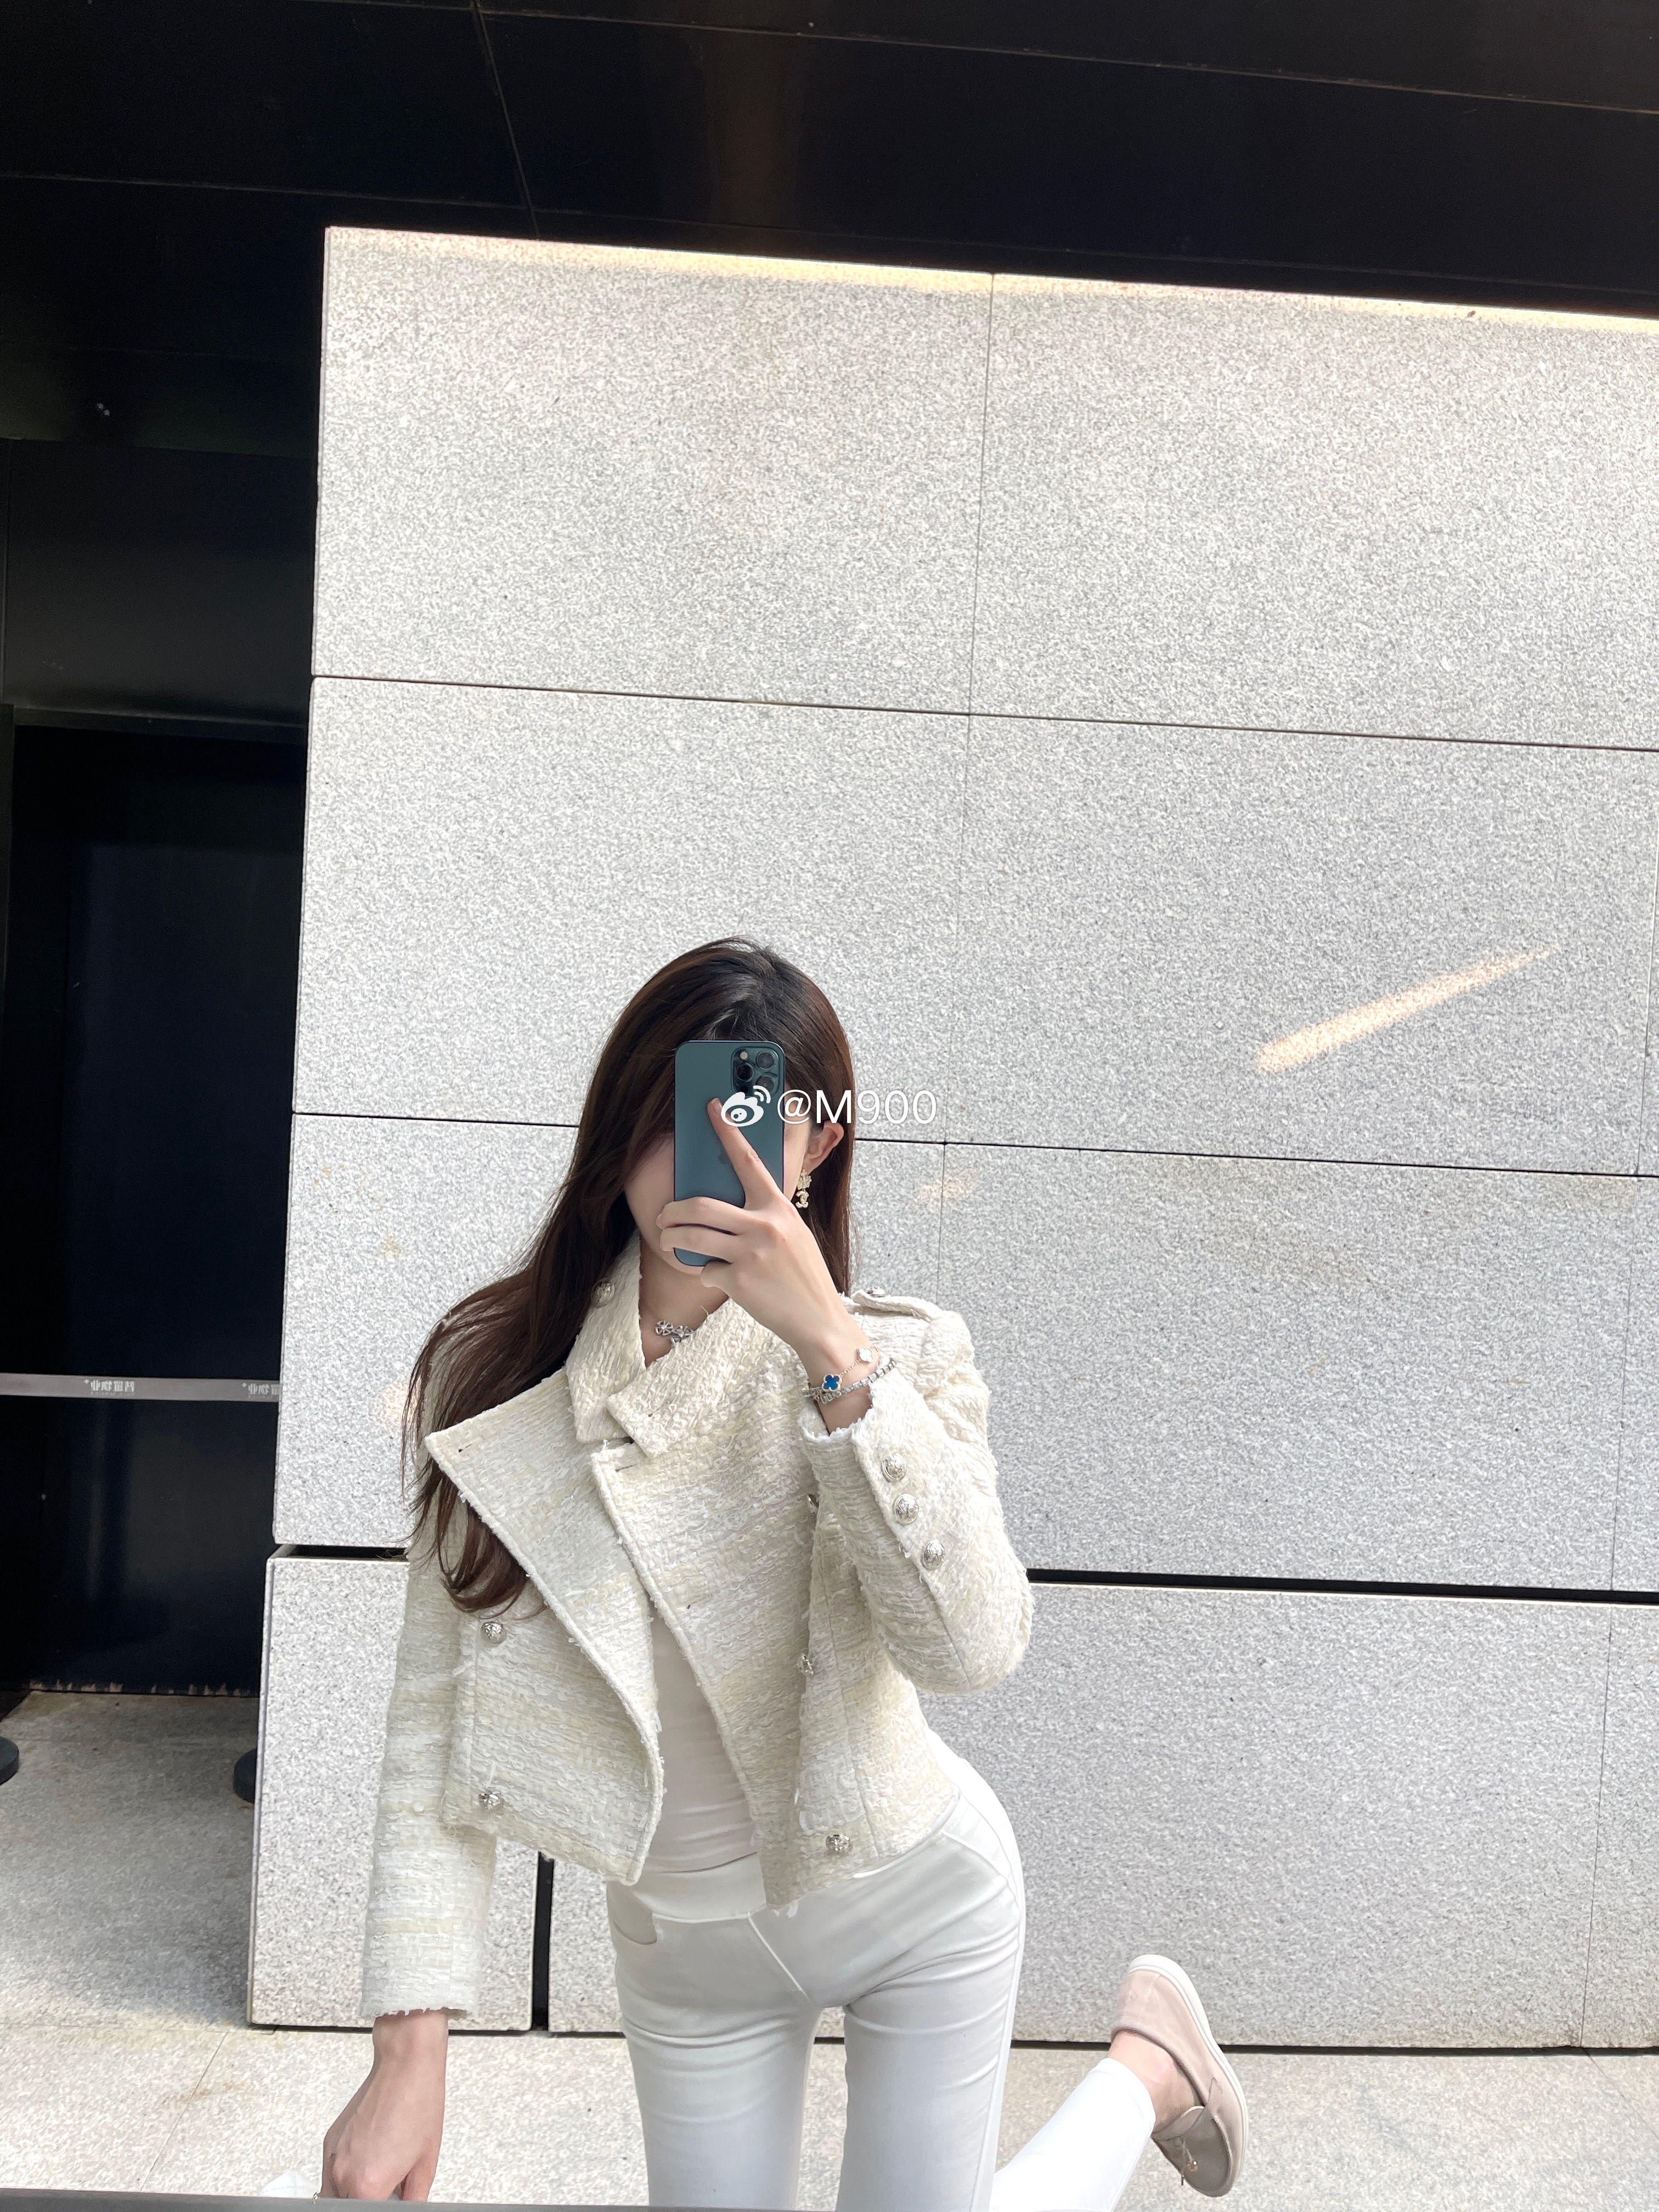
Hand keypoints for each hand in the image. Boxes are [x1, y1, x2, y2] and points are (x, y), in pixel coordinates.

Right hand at [321, 2011, 447, 2199]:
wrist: (405, 2066)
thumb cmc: (419, 2104)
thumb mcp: (425, 2164)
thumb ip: (412, 2200)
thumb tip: (406, 2208)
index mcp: (367, 2186)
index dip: (384, 2206)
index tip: (391, 2199)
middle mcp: (343, 2174)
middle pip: (349, 2207)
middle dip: (369, 2200)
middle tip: (389, 2188)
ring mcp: (332, 2158)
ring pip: (335, 2195)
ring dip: (354, 2192)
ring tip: (380, 2173)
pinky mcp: (329, 2142)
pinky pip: (331, 2173)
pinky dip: (347, 2175)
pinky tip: (370, 2158)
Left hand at [656, 1101, 871, 1406]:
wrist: (819, 1320)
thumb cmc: (803, 1275)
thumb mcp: (793, 1235)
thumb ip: (764, 1217)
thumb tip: (726, 1206)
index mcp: (778, 1208)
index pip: (748, 1161)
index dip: (728, 1132)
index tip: (712, 1108)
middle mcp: (764, 1226)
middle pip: (701, 1206)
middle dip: (673, 1211)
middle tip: (663, 1216)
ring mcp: (750, 1254)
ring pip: (692, 1237)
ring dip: (673, 1238)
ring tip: (670, 1240)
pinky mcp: (738, 1281)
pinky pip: (705, 1271)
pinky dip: (706, 1274)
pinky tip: (720, 1280)